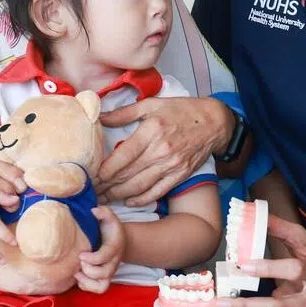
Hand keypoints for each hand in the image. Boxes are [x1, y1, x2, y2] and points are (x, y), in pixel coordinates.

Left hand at [75, 207, 125, 293]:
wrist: (118, 240)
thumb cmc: (109, 228)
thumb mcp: (109, 217)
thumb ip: (103, 212)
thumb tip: (94, 211)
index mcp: (114, 247)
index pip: (105, 257)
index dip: (92, 258)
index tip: (81, 254)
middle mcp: (113, 263)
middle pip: (103, 274)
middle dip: (88, 270)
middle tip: (79, 261)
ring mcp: (109, 272)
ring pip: (102, 286)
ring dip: (87, 282)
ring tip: (77, 272)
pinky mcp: (103, 279)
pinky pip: (96, 290)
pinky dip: (86, 286)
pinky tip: (79, 275)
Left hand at [96, 96, 230, 206]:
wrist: (214, 122)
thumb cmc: (181, 110)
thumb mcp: (152, 104)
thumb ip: (124, 113)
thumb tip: (100, 117)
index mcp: (151, 132)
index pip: (122, 156)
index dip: (104, 170)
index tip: (90, 176)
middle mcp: (161, 151)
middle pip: (128, 174)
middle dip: (107, 185)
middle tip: (91, 191)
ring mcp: (171, 166)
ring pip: (140, 186)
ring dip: (119, 195)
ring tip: (104, 199)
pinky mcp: (180, 175)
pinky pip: (158, 191)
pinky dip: (142, 199)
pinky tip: (128, 202)